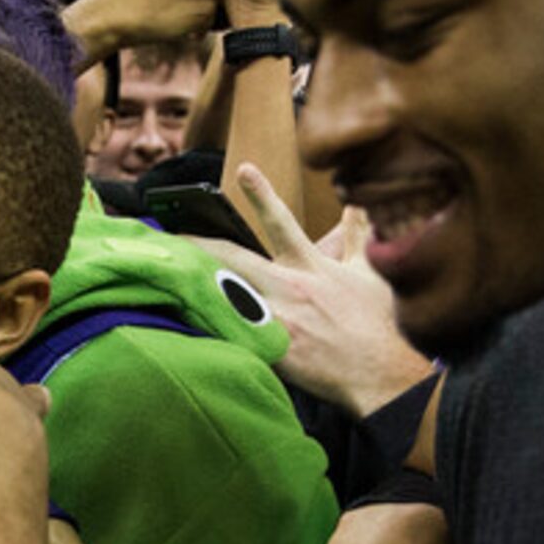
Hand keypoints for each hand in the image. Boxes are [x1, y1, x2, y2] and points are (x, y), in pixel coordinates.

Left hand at [193, 168, 432, 415]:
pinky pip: (231, 336)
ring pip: (224, 294)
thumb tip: (357, 206)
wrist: (379, 374)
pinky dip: (209, 329)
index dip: (262, 194)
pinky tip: (184, 323)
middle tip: (172, 235)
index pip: (282, 222)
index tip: (243, 169)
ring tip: (165, 275)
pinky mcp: (270, 351)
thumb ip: (357, 236)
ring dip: (194, 284)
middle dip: (200, 244)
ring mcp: (277, 319)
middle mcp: (288, 287)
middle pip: (233, 257)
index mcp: (309, 266)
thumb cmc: (374, 325)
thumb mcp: (369, 273)